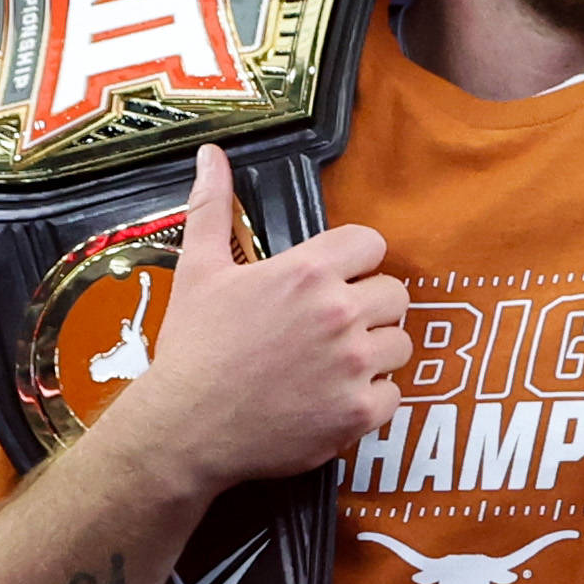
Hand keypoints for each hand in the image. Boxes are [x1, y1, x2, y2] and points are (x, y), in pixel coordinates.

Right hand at [127, 144, 410, 491]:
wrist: (183, 430)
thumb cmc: (192, 348)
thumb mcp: (199, 269)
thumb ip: (213, 206)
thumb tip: (211, 154)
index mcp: (307, 272)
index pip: (371, 244)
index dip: (354, 262)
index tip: (334, 281)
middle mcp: (339, 313)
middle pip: (395, 294)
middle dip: (369, 307)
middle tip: (331, 328)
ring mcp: (353, 365)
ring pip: (400, 345)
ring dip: (375, 353)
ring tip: (334, 364)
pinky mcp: (358, 413)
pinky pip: (393, 396)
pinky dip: (370, 400)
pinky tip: (333, 399)